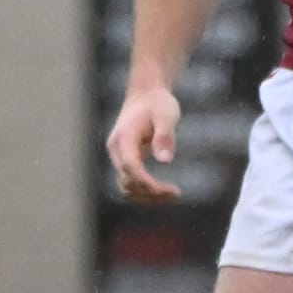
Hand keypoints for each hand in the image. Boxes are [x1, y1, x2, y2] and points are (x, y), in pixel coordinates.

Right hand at [106, 85, 182, 201]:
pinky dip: (145, 191)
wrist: (145, 95)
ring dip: (147, 196)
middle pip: (127, 181)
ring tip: (172, 194)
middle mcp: (116, 150)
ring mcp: (118, 157)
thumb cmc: (157, 103)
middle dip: (150, 192)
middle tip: (176, 193)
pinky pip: (130, 183)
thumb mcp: (166, 115)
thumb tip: (165, 161)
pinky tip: (163, 191)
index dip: (146, 182)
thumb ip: (164, 136)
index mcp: (124, 137)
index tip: (168, 190)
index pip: (130, 166)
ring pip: (127, 187)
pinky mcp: (124, 161)